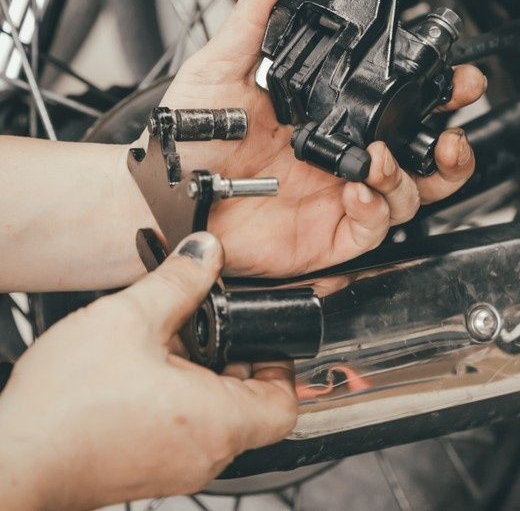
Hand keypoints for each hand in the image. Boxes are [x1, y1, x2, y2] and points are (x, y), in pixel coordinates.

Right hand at [0, 232, 296, 509]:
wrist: (11, 460)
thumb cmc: (66, 407)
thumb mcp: (128, 319)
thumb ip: (178, 282)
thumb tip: (205, 253)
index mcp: (218, 421)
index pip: (285, 404)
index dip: (281, 367)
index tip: (262, 340)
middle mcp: (205, 455)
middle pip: (251, 411)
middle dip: (235, 366)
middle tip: (210, 334)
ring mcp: (175, 470)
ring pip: (215, 424)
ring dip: (203, 385)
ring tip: (170, 351)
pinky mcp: (144, 474)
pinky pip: (182, 438)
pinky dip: (176, 408)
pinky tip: (141, 379)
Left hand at [150, 0, 486, 277]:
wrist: (162, 194)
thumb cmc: (189, 138)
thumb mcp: (220, 69)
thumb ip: (254, 20)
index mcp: (333, 117)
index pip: (401, 106)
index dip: (437, 94)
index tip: (456, 79)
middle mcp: (346, 157)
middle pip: (425, 158)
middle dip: (453, 147)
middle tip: (454, 133)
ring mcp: (342, 198)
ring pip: (410, 196)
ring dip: (407, 178)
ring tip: (379, 160)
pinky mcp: (332, 235)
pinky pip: (375, 228)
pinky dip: (375, 210)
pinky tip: (356, 192)